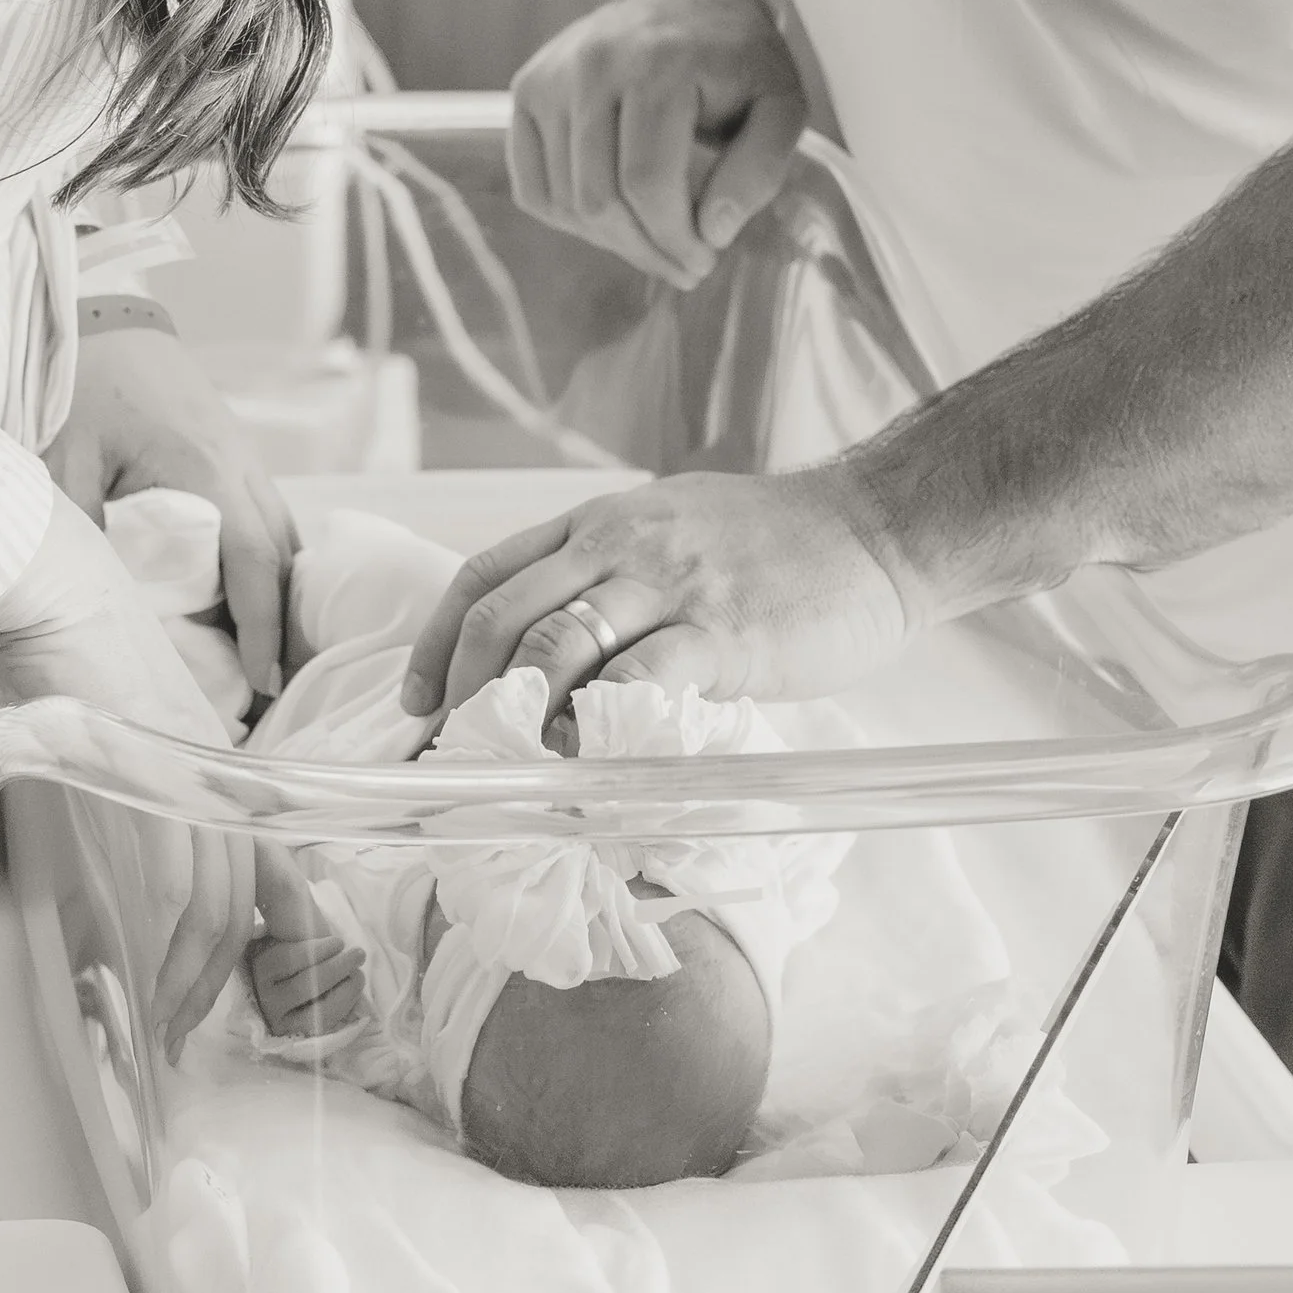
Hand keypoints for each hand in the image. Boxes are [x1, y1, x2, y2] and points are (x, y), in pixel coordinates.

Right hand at [0, 491, 256, 1058]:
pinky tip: (155, 985)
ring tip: (168, 1026)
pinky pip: (182, 877)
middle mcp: (214, 760)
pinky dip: (174, 943)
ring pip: (222, 895)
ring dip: (197, 975)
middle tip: (188, 1027)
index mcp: (207, 752)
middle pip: (251, 887)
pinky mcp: (157, 772)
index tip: (250, 976)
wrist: (37, 581)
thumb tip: (105, 825)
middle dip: (226, 971)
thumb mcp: (96, 723)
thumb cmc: (49, 640)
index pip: (264, 847)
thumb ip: (114, 777)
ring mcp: (189, 764)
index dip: (275, 918)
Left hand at [46, 326, 302, 694]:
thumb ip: (77, 535)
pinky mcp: (232, 454)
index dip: (264, 630)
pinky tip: (249, 602)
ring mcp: (243, 457)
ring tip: (269, 662)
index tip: (264, 685)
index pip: (255, 565)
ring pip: (283, 539)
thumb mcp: (61, 463)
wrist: (101, 315)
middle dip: (286, 629)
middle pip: (285, 559)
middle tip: (274, 695)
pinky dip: (267, 565)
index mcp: (205, 470)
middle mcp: (240, 466)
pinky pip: (266, 519)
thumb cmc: (81, 385)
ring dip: (281, 597)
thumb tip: (79, 612)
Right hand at [246, 840, 365, 1036]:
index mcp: (256, 957)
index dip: (315, 953)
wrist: (296, 965)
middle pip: (306, 983)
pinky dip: (345, 1000)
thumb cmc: (295, 930)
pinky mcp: (294, 1029)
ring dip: (344, 982)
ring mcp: (276, 1012)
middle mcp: (261, 989)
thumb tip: (263, 843)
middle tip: (358, 951)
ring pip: (316, 1004)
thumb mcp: (283, 905)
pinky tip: (354, 983)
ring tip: (358, 965)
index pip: (286, 961)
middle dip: (338, 967)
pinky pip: (324, 1021)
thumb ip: (274, 882)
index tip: (337, 941)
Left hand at [399, 467, 908, 723]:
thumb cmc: (781, 545)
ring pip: (555, 645)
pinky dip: (597, 727)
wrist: (877, 528)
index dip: (436, 643)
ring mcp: (667, 585)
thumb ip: (615, 580)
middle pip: (502, 615)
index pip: (485, 574)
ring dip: (517, 715)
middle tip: (451, 756)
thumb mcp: (674, 532)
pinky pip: (637, 680)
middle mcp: (618, 543)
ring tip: (503, 770)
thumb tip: (563, 660)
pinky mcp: (720, 632)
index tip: (416, 703)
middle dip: (461, 694)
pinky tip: (585, 766)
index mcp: (598, 522)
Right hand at [510, 0, 806, 290]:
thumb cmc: (738, 59)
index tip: (703, 259)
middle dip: (644, 249)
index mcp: (660, 65)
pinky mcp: (529, 89)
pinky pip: (532, 186)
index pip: (646, 183)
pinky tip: (611, 217)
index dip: (674, 239)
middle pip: (599, 199)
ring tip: (652, 239)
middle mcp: (594, 65)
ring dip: (611, 240)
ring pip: (564, 201)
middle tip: (681, 265)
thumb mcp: (780, 107)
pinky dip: (569, 218)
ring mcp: (552, 76)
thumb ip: (760, 170)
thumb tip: (711, 230)